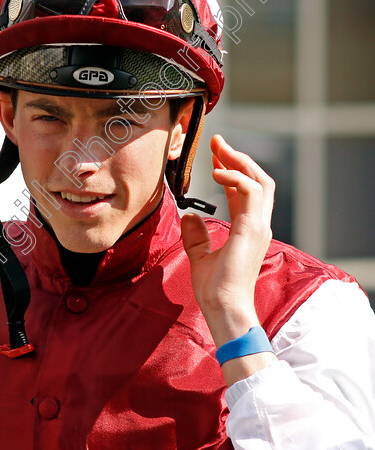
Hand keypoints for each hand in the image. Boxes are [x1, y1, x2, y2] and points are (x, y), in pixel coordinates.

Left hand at [180, 135, 277, 383]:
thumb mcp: (200, 256)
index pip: (244, 191)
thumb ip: (196, 235)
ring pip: (261, 181)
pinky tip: (216, 172)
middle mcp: (257, 225)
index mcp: (248, 229)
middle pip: (257, 180)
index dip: (231, 170)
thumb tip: (188, 215)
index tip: (214, 155)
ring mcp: (258, 226)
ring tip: (219, 149)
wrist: (224, 307)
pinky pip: (251, 192)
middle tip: (217, 142)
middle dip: (238, 158)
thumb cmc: (215, 289)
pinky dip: (236, 177)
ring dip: (240, 162)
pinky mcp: (253, 229)